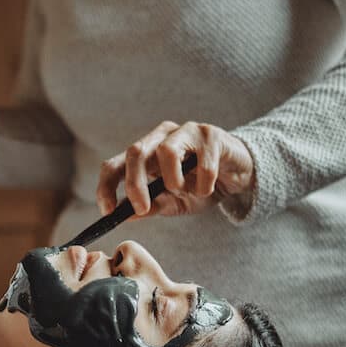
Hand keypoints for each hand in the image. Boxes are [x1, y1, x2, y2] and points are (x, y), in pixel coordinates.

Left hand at [95, 120, 254, 217]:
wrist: (238, 176)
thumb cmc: (201, 186)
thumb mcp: (174, 202)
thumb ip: (152, 206)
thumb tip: (126, 215)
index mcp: (146, 153)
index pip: (115, 164)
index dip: (106, 186)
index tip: (108, 211)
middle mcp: (162, 136)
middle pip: (136, 152)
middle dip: (134, 184)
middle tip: (141, 209)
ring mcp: (186, 132)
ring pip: (166, 151)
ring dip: (173, 180)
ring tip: (185, 191)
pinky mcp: (212, 135)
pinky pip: (202, 163)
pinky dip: (203, 183)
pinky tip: (208, 189)